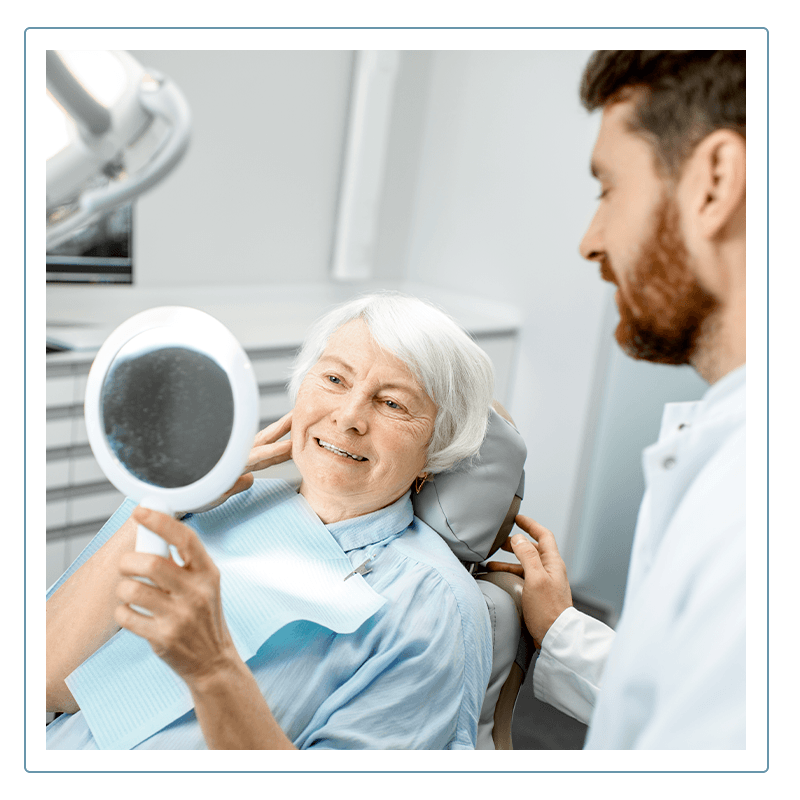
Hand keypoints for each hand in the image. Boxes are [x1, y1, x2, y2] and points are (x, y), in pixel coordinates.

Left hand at [114, 507, 238, 685]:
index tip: (140, 511)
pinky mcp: (163, 638)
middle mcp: (197, 592)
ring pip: (133, 590)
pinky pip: (126, 616)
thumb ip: (184, 563)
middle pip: (151, 564)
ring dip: (123, 588)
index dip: (161, 522)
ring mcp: (180, 616)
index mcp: (208, 573)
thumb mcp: (205, 585)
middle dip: (129, 562)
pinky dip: (122, 612)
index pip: (185, 539)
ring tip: (130, 592)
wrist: (213, 661)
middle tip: (127, 566)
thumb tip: (154, 532)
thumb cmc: (204, 616)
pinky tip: (132, 613)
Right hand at [180, 411, 293, 514]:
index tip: (299, 438)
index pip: (266, 451)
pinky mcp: (228, 465)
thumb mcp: (221, 492)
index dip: (283, 445)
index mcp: (237, 462)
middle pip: (266, 439)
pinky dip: (272, 452)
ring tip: (299, 419)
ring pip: (264, 444)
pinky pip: (254, 458)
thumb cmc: (190, 495)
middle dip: (286, 427)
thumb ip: (238, 484)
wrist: (171, 496)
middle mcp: (236, 457)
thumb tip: (251, 480)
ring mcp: (232, 459)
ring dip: (283, 433)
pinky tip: (288, 447)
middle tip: (302, 413)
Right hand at [485, 514, 572, 647]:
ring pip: (525, 565)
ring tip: (492, 562)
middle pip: (533, 549)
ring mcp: (545, 583)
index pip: (544, 535)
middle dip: (517, 542)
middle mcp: (550, 570)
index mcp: (553, 563)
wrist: (556, 636)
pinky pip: (523, 578)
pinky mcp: (538, 595)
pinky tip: (499, 580)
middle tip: (501, 540)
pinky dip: (510, 575)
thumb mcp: (535, 578)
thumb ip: (527, 556)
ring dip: (510, 561)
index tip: (518, 518)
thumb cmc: (548, 609)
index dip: (531, 524)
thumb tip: (519, 537)